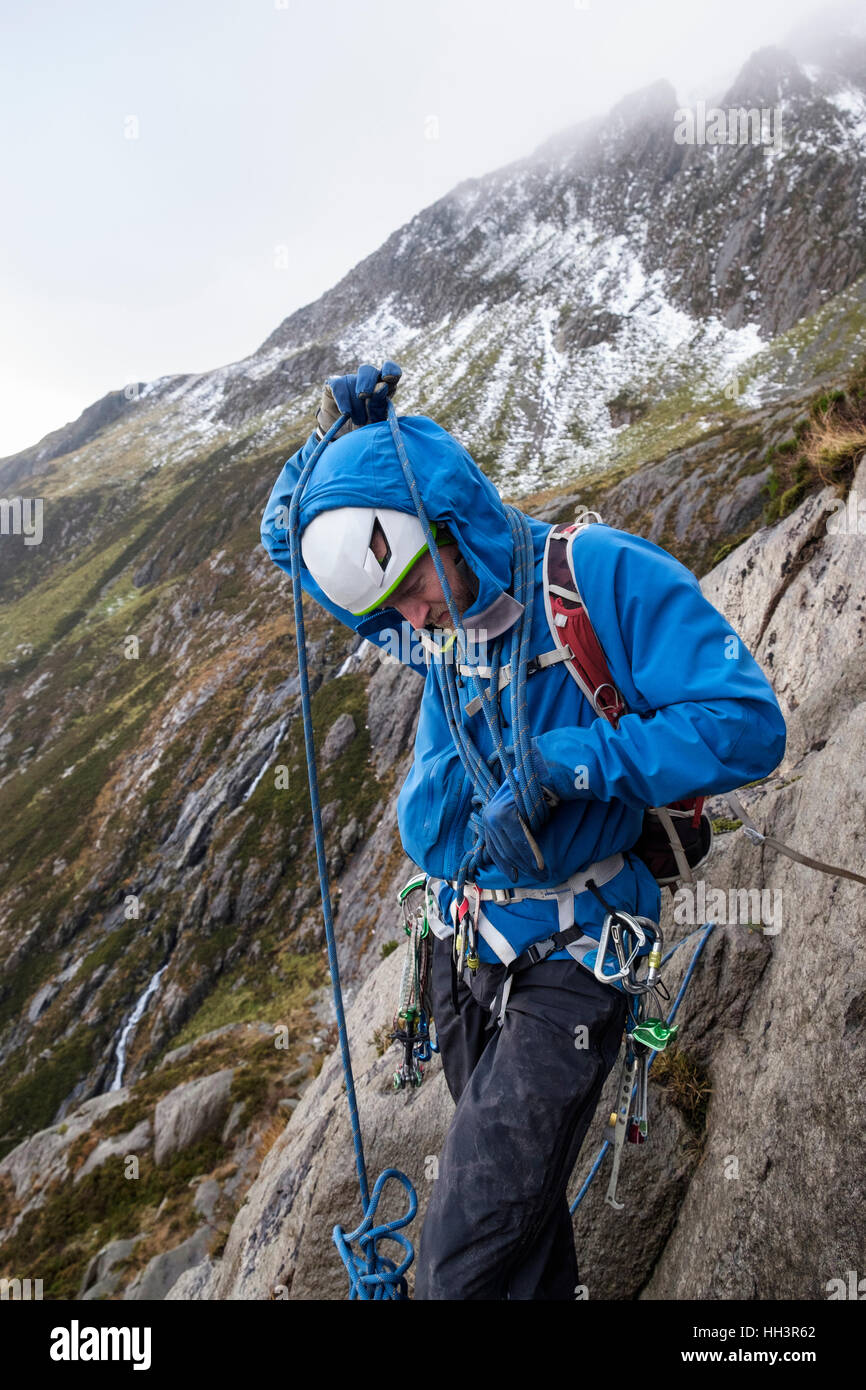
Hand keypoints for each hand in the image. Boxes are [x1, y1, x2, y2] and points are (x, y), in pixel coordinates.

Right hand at [315, 360, 401, 440]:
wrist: (341, 438)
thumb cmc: (362, 430)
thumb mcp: (374, 423)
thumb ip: (379, 406)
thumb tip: (382, 386)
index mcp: (383, 389)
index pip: (392, 372)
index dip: (391, 370)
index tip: (388, 378)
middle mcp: (367, 382)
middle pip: (370, 371)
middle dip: (367, 383)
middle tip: (364, 396)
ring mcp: (350, 381)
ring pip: (353, 379)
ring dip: (355, 400)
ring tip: (356, 418)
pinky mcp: (334, 384)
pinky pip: (339, 385)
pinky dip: (343, 400)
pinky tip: (346, 413)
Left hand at [481, 751, 555, 882]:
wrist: (540, 773)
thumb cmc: (533, 793)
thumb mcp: (519, 814)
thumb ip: (515, 831)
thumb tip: (519, 857)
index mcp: (489, 817)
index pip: (494, 848)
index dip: (506, 865)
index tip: (516, 877)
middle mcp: (488, 816)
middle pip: (504, 851)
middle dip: (521, 867)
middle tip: (538, 877)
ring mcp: (495, 815)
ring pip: (512, 848)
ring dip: (528, 864)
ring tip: (541, 873)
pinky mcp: (505, 814)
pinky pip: (519, 841)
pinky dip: (530, 854)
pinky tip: (539, 864)